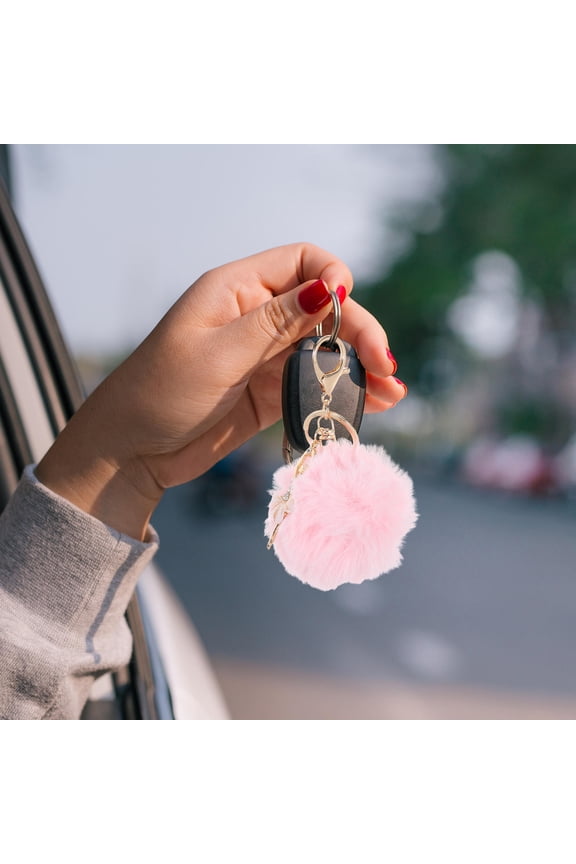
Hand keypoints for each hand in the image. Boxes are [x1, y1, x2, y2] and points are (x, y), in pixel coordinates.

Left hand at [37, 243, 405, 538]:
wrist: (129, 453)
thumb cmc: (159, 395)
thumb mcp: (217, 354)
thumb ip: (275, 324)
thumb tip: (329, 287)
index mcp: (236, 289)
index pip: (302, 261)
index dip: (332, 277)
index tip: (346, 308)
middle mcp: (255, 316)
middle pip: (324, 309)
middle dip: (358, 331)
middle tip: (383, 365)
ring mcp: (264, 356)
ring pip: (324, 348)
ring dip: (359, 365)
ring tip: (392, 390)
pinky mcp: (268, 392)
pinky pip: (314, 384)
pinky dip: (343, 391)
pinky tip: (374, 403)